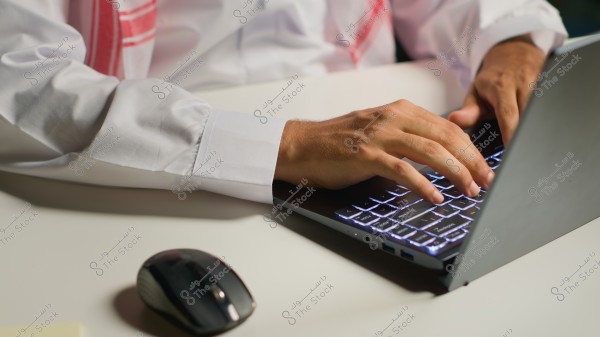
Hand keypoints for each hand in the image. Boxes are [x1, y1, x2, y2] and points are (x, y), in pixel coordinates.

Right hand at [274, 99, 494, 203]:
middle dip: (471, 161)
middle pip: (445, 137)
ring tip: (468, 190)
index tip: (484, 167)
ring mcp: (379, 135)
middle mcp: (393, 117)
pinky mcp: (365, 155)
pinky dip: (422, 184)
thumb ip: (407, 137)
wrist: (301, 145)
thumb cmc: (338, 142)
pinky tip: (435, 196)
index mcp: (400, 110)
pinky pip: (402, 169)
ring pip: (430, 151)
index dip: (471, 149)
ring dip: (455, 172)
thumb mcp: (379, 131)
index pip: (448, 127)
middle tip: (485, 181)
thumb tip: (439, 157)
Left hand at [449, 34, 545, 144]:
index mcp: (502, 86)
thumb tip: (453, 120)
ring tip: (534, 150)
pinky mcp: (554, 85)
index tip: (512, 151)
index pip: (508, 113)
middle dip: (527, 136)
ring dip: (539, 130)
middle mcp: (525, 83)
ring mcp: (543, 82)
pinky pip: (552, 107)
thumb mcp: (476, 92)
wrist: (513, 51)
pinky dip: (548, 122)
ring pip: (544, 111)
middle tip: (524, 157)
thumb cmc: (492, 79)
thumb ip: (468, 110)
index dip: (511, 133)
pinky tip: (544, 137)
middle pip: (530, 114)